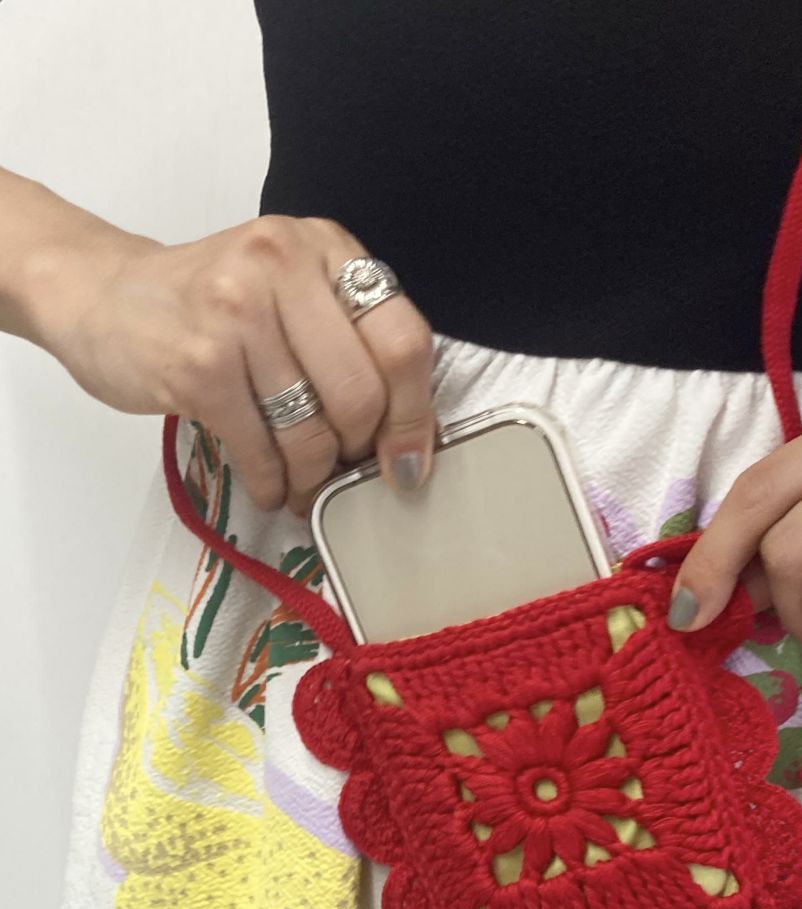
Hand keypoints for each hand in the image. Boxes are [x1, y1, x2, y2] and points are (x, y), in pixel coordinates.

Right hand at [51, 215, 436, 514]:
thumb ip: (351, 340)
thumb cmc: (212, 304)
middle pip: (361, 395)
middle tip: (344, 472)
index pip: (402, 340)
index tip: (409, 462)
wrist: (103, 294)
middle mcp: (283, 264)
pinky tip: (270, 486)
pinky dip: (272, 483)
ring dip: (313, 478)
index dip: (415, 415)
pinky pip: (261, 449)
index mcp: (324, 246)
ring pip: (311, 430)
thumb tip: (407, 440)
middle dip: (359, 453)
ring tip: (304, 487)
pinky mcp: (199, 363)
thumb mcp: (293, 290)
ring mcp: (237, 312)